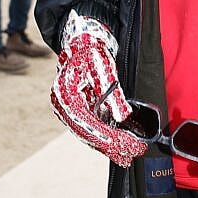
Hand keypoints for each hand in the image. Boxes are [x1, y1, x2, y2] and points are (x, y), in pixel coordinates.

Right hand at [50, 12, 146, 167]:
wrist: (83, 43)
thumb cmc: (91, 51)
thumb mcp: (103, 67)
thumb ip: (112, 93)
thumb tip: (122, 116)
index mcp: (65, 96)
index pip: (85, 123)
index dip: (105, 136)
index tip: (123, 144)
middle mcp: (63, 107)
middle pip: (88, 134)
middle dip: (112, 145)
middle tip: (134, 152)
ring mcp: (70, 112)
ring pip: (90, 135)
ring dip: (110, 146)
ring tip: (130, 154)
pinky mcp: (79, 112)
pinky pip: (93, 129)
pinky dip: (107, 138)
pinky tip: (120, 147)